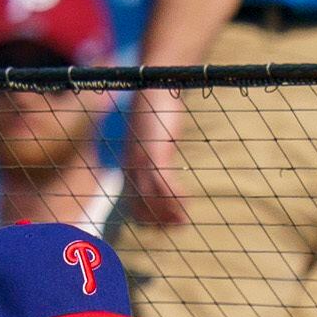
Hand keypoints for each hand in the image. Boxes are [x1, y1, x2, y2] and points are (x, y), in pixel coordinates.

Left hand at [123, 90, 187, 228]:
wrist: (153, 89)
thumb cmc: (156, 115)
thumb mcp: (152, 141)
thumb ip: (155, 158)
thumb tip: (165, 171)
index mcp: (129, 168)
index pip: (133, 205)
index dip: (149, 221)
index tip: (167, 226)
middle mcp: (131, 167)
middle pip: (140, 206)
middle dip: (159, 221)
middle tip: (180, 226)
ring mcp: (141, 160)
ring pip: (151, 198)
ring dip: (169, 212)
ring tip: (185, 220)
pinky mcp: (154, 152)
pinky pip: (162, 182)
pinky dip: (174, 196)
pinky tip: (187, 201)